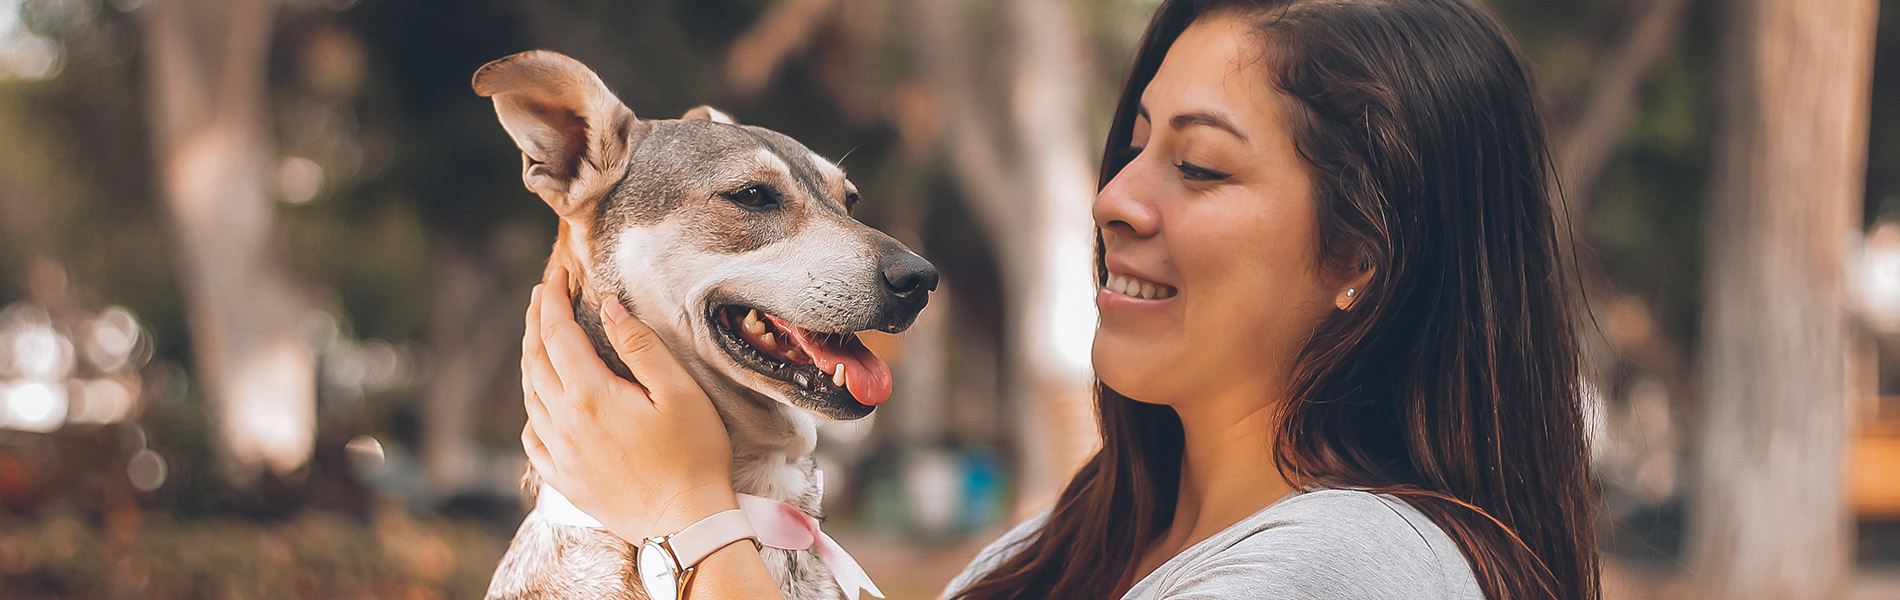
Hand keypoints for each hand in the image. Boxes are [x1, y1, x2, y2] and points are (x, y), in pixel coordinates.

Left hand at [520, 266, 738, 542]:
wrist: (685, 526)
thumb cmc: (693, 456)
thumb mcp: (679, 392)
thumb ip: (640, 345)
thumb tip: (608, 306)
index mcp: (590, 396)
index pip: (557, 333)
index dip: (552, 299)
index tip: (556, 274)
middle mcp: (564, 423)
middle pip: (535, 360)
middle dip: (535, 321)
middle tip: (541, 293)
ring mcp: (560, 455)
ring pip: (530, 397)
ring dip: (531, 360)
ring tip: (540, 337)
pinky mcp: (564, 480)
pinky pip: (533, 438)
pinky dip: (533, 409)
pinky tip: (542, 403)